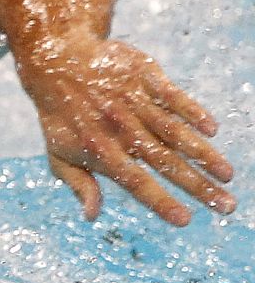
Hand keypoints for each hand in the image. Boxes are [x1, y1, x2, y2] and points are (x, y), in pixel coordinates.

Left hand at [18, 37, 234, 225]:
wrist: (56, 61)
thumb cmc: (59, 116)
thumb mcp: (58, 154)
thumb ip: (79, 185)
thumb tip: (91, 216)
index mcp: (102, 152)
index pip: (137, 183)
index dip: (161, 202)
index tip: (185, 221)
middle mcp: (122, 130)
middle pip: (166, 163)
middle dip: (198, 186)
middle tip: (227, 206)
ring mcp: (136, 103)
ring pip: (176, 132)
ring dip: (204, 155)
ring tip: (227, 175)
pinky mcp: (146, 77)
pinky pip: (174, 96)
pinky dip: (192, 112)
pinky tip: (212, 130)